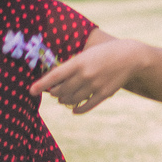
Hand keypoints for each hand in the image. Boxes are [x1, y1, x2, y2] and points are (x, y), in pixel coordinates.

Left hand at [28, 38, 152, 113]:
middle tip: (53, 91)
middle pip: (61, 90)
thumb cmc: (105, 52)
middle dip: (54, 92)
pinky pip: (85, 106)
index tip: (30, 91)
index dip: (41, 84)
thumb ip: (72, 65)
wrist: (131, 57)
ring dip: (63, 100)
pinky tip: (73, 109)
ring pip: (71, 99)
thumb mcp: (87, 53)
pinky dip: (77, 109)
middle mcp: (85, 75)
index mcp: (78, 62)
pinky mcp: (103, 94)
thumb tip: (56, 78)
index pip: (54, 76)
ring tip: (62, 97)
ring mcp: (94, 86)